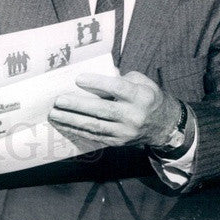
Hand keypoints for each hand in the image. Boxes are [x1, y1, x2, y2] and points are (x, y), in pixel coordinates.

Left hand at [48, 71, 181, 147]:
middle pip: (102, 110)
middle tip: (58, 100)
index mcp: (141, 96)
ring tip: (54, 114)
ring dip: (72, 120)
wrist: (164, 126)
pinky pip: (95, 136)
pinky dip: (78, 131)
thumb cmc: (148, 97)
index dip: (97, 84)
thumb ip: (120, 78)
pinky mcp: (119, 142)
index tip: (78, 79)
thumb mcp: (141, 82)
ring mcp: (126, 132)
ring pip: (95, 126)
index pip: (117, 89)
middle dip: (78, 106)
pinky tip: (64, 125)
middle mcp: (133, 116)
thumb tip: (95, 77)